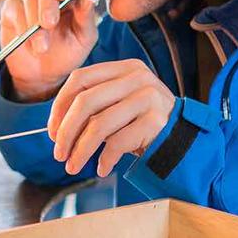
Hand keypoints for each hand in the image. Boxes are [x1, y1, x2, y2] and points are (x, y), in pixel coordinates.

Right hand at [0, 0, 103, 101]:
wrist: (43, 74)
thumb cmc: (68, 53)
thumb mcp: (84, 38)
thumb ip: (88, 16)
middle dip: (47, 3)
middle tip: (48, 24)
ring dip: (34, 23)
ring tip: (41, 47)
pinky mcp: (13, 8)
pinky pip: (14, 6)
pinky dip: (21, 24)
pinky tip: (26, 40)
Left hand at [47, 59, 175, 176]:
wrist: (185, 139)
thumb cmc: (143, 123)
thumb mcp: (119, 104)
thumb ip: (94, 105)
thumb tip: (55, 128)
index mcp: (123, 68)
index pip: (80, 78)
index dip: (60, 105)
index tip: (51, 131)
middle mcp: (137, 78)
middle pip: (85, 102)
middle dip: (66, 131)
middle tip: (59, 153)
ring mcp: (149, 98)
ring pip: (99, 125)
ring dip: (81, 150)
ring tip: (73, 166)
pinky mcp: (156, 121)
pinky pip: (118, 142)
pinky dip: (105, 159)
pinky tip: (102, 168)